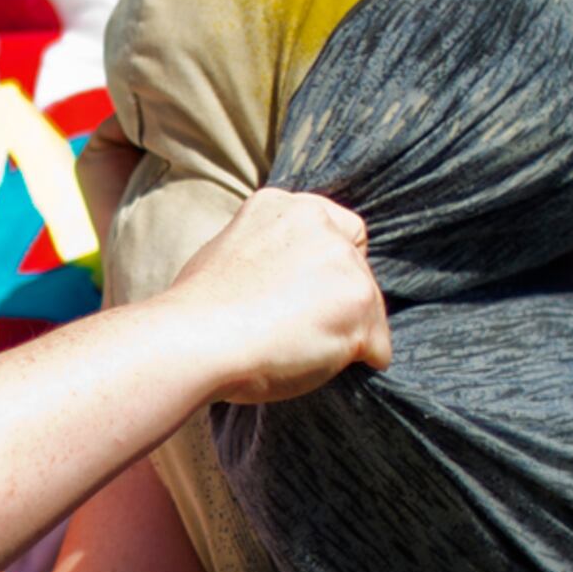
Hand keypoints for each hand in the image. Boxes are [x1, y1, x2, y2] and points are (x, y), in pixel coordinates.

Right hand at [154, 187, 390, 404]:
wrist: (194, 340)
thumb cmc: (196, 313)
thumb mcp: (225, 254)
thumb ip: (264, 252)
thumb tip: (279, 278)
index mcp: (281, 206)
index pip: (335, 226)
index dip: (328, 262)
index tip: (315, 289)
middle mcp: (318, 224)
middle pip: (356, 263)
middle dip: (339, 295)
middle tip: (308, 328)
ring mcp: (342, 262)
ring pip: (369, 304)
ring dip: (347, 330)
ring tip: (302, 353)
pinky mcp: (359, 301)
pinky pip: (378, 343)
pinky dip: (359, 360)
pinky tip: (316, 366)